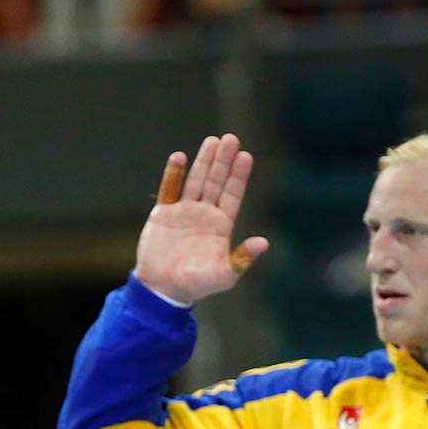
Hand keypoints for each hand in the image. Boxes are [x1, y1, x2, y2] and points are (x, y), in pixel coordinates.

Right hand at [133, 133, 268, 306]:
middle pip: (216, 181)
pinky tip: (179, 157)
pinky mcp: (163, 214)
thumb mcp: (224, 275)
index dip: (239, 176)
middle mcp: (204, 213)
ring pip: (195, 181)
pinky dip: (173, 174)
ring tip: (212, 141)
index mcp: (221, 225)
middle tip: (231, 139)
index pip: (233, 194)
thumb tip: (264, 243)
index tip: (246, 156)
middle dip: (224, 161)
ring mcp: (184, 211)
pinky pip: (169, 190)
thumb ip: (242, 258)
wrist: (163, 289)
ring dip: (204, 162)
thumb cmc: (196, 284)